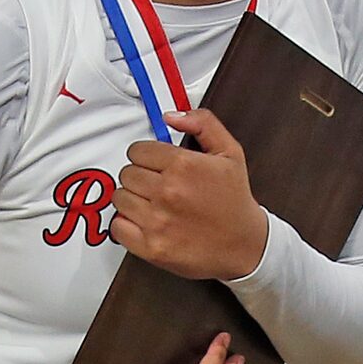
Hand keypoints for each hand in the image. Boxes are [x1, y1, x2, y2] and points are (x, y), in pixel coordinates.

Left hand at [112, 108, 267, 280]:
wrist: (244, 244)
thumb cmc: (235, 201)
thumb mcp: (229, 152)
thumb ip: (203, 124)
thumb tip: (171, 116)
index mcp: (183, 165)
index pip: (137, 151)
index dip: (146, 156)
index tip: (155, 165)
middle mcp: (167, 192)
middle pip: (127, 173)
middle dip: (140, 177)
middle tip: (157, 186)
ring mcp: (157, 221)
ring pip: (119, 197)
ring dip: (132, 199)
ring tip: (153, 204)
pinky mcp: (151, 247)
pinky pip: (117, 226)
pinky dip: (125, 224)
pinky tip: (144, 222)